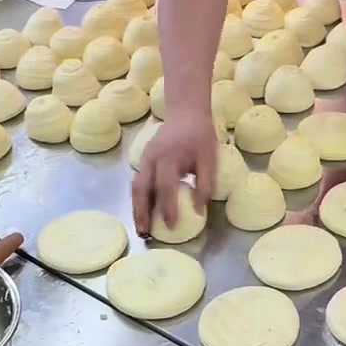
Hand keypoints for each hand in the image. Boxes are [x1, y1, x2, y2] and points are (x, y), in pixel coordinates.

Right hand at [132, 109, 217, 234]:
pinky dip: (138, 198)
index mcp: (170, 158)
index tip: (171, 226)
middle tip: (144, 233)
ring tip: (140, 227)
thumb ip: (205, 184)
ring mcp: (145, 159)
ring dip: (136, 208)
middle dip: (141, 213)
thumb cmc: (200, 135)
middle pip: (142, 190)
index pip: (166, 187)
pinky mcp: (144, 160)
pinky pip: (138, 182)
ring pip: (136, 187)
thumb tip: (199, 210)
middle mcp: (152, 159)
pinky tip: (143, 212)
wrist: (186, 112)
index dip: (168, 208)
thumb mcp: (209, 158)